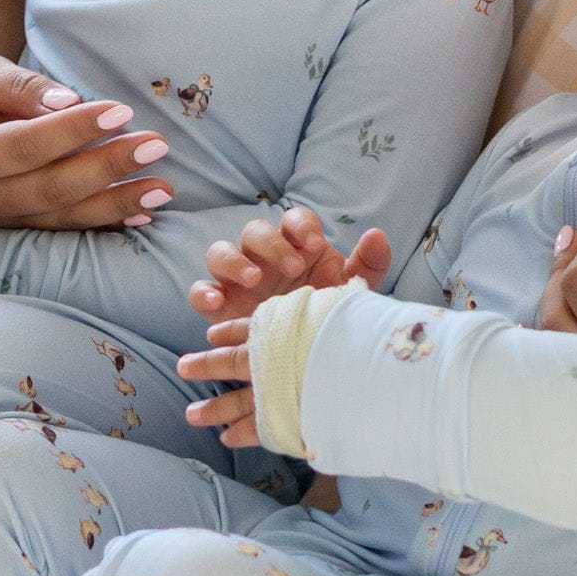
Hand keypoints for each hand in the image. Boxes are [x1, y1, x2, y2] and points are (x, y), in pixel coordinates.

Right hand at [0, 53, 175, 234]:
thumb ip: (19, 86)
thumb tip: (69, 102)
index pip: (27, 144)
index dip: (76, 130)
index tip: (122, 111)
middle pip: (50, 187)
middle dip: (108, 168)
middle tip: (156, 145)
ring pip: (61, 216)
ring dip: (116, 204)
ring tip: (162, 189)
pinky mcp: (10, 227)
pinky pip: (61, 228)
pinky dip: (103, 223)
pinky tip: (141, 216)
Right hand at [187, 203, 392, 322]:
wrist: (306, 355)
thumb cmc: (326, 315)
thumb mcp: (349, 294)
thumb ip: (367, 266)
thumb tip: (377, 235)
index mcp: (296, 246)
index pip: (294, 220)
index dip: (302, 227)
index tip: (317, 245)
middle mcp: (262, 256)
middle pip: (255, 231)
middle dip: (273, 245)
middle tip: (294, 268)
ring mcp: (236, 277)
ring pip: (220, 252)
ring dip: (235, 262)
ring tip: (254, 280)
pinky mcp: (218, 302)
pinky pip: (199, 289)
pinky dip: (202, 292)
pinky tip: (216, 304)